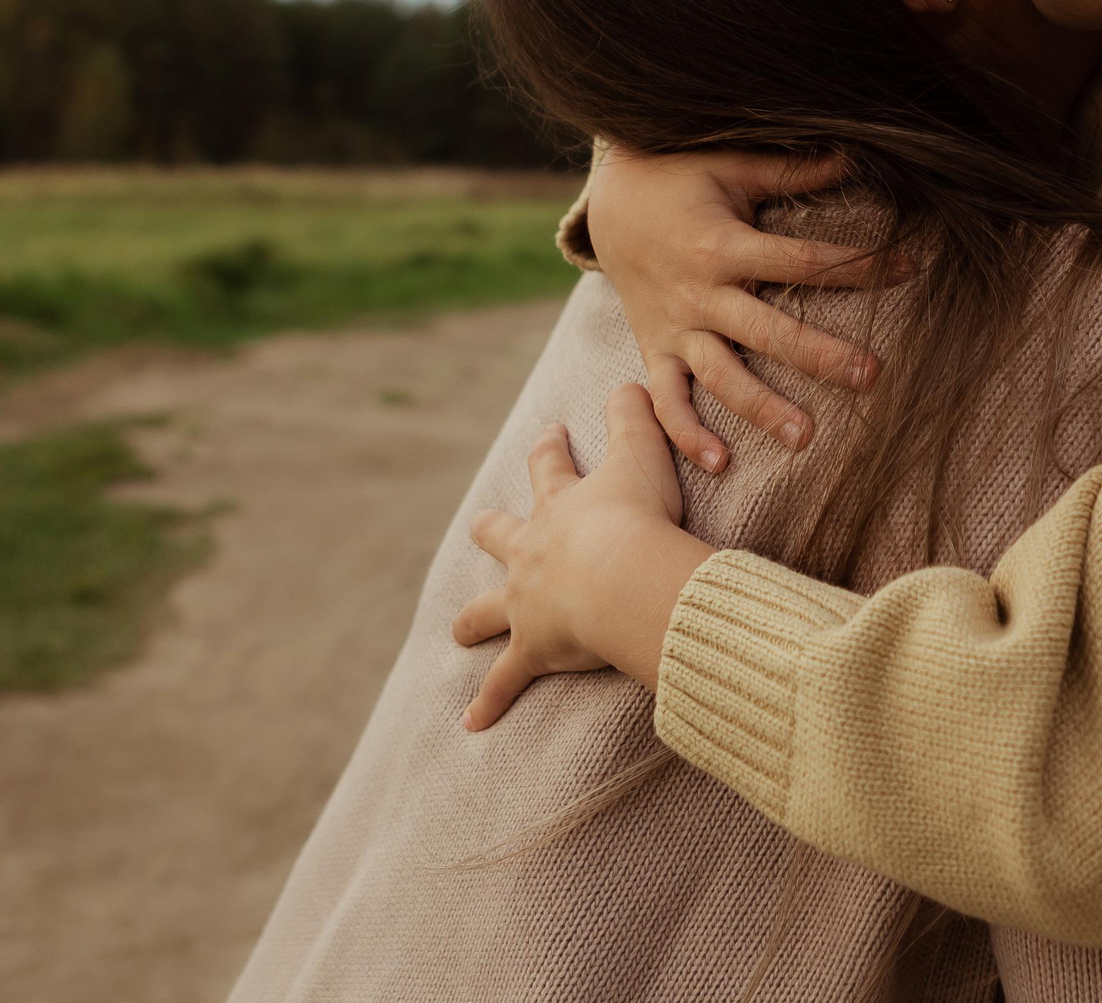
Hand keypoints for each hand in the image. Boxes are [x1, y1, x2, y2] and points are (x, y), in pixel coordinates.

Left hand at [451, 384, 711, 728]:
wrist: (622, 577)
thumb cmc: (638, 516)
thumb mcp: (643, 453)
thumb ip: (638, 414)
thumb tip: (632, 378)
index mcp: (560, 507)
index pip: (550, 468)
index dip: (550, 449)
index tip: (550, 433)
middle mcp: (533, 553)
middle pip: (500, 536)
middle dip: (492, 531)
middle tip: (483, 526)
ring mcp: (527, 603)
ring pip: (487, 611)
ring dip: (474, 620)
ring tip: (458, 631)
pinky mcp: (533, 649)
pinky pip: (506, 681)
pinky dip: (490, 702)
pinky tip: (472, 723)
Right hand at [586, 147, 885, 467]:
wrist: (608, 205)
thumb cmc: (680, 176)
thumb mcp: (732, 163)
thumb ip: (792, 170)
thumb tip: (855, 153)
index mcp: (723, 244)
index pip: (802, 261)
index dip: (859, 266)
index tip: (911, 267)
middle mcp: (700, 292)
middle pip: (767, 330)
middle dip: (820, 355)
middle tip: (871, 376)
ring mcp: (676, 327)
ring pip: (720, 375)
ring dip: (760, 408)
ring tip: (805, 437)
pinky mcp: (655, 350)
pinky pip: (667, 399)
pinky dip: (685, 434)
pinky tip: (719, 464)